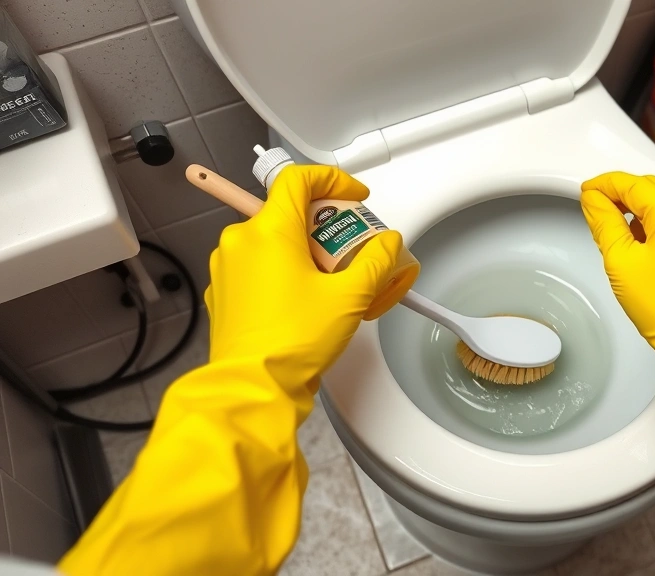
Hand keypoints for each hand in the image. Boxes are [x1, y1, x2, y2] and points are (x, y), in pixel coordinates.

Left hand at [205, 164, 402, 389]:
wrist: (252, 387)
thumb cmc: (294, 341)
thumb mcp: (350, 297)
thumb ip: (376, 261)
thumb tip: (388, 243)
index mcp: (269, 231)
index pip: (297, 179)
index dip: (331, 179)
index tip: (353, 196)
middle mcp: (240, 241)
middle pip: (286, 211)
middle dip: (323, 223)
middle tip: (349, 247)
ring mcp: (226, 266)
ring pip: (270, 240)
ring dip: (301, 248)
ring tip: (329, 278)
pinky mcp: (222, 292)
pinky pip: (255, 266)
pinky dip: (280, 270)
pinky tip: (302, 298)